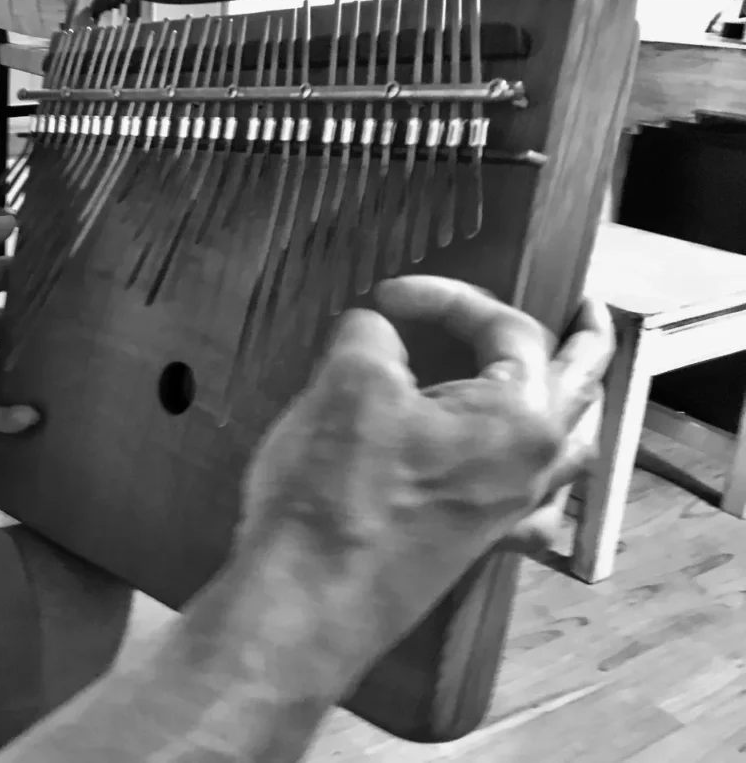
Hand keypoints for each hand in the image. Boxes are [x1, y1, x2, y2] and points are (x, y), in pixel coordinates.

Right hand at [235, 276, 612, 674]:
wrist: (309, 599)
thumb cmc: (336, 489)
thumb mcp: (348, 383)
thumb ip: (372, 336)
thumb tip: (375, 332)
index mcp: (518, 416)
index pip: (506, 328)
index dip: (449, 297)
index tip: (389, 297)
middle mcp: (533, 465)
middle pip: (578, 386)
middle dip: (580, 340)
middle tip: (586, 310)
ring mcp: (510, 512)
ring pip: (569, 448)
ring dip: (570, 407)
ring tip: (563, 383)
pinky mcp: (477, 545)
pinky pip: (537, 508)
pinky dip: (542, 482)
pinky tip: (528, 480)